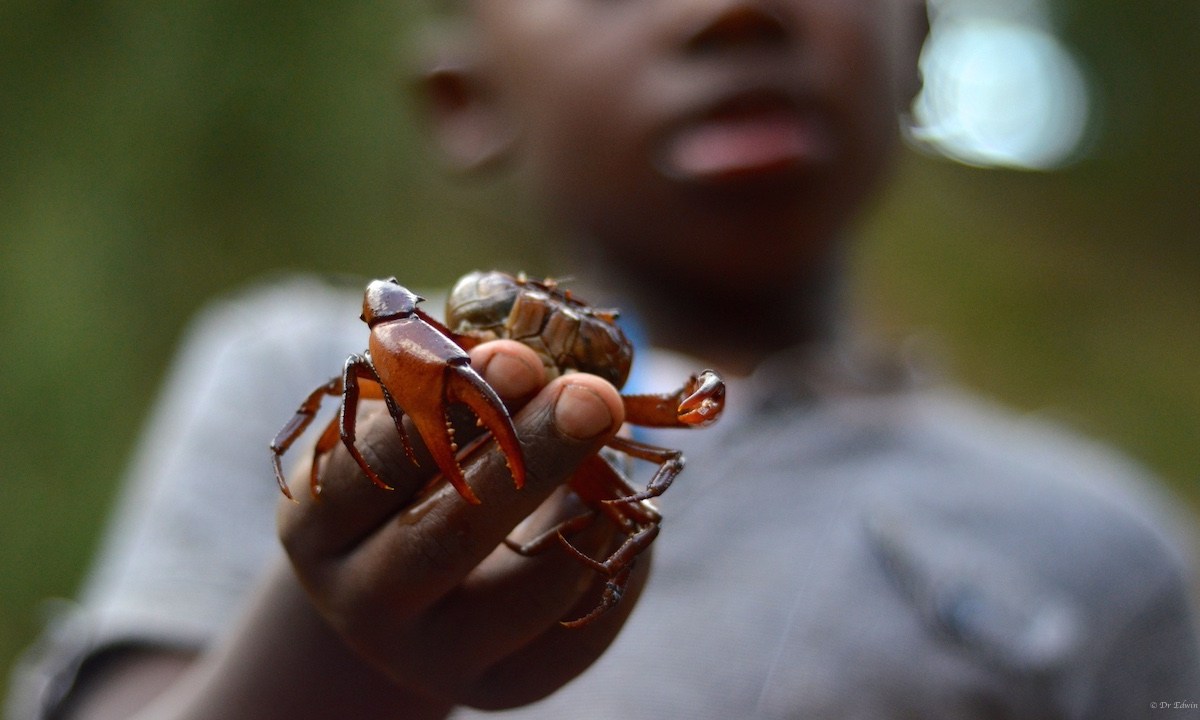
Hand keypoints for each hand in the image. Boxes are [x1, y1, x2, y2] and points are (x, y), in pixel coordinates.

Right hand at [277, 339, 645, 709]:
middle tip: (594, 396)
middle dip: (528, 458)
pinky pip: (575, 635)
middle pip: (442, 539)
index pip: (366, 469)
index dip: (443, 408)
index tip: (519, 357)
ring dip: (586, 514)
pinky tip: (626, 509)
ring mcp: (435, 659)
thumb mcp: (406, 426)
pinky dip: (613, 565)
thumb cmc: (413, 474)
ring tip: (619, 449)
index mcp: (318, 527)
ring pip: (519, 602)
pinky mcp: (506, 688)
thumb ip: (453, 390)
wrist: (409, 587)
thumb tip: (541, 359)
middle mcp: (365, 604)